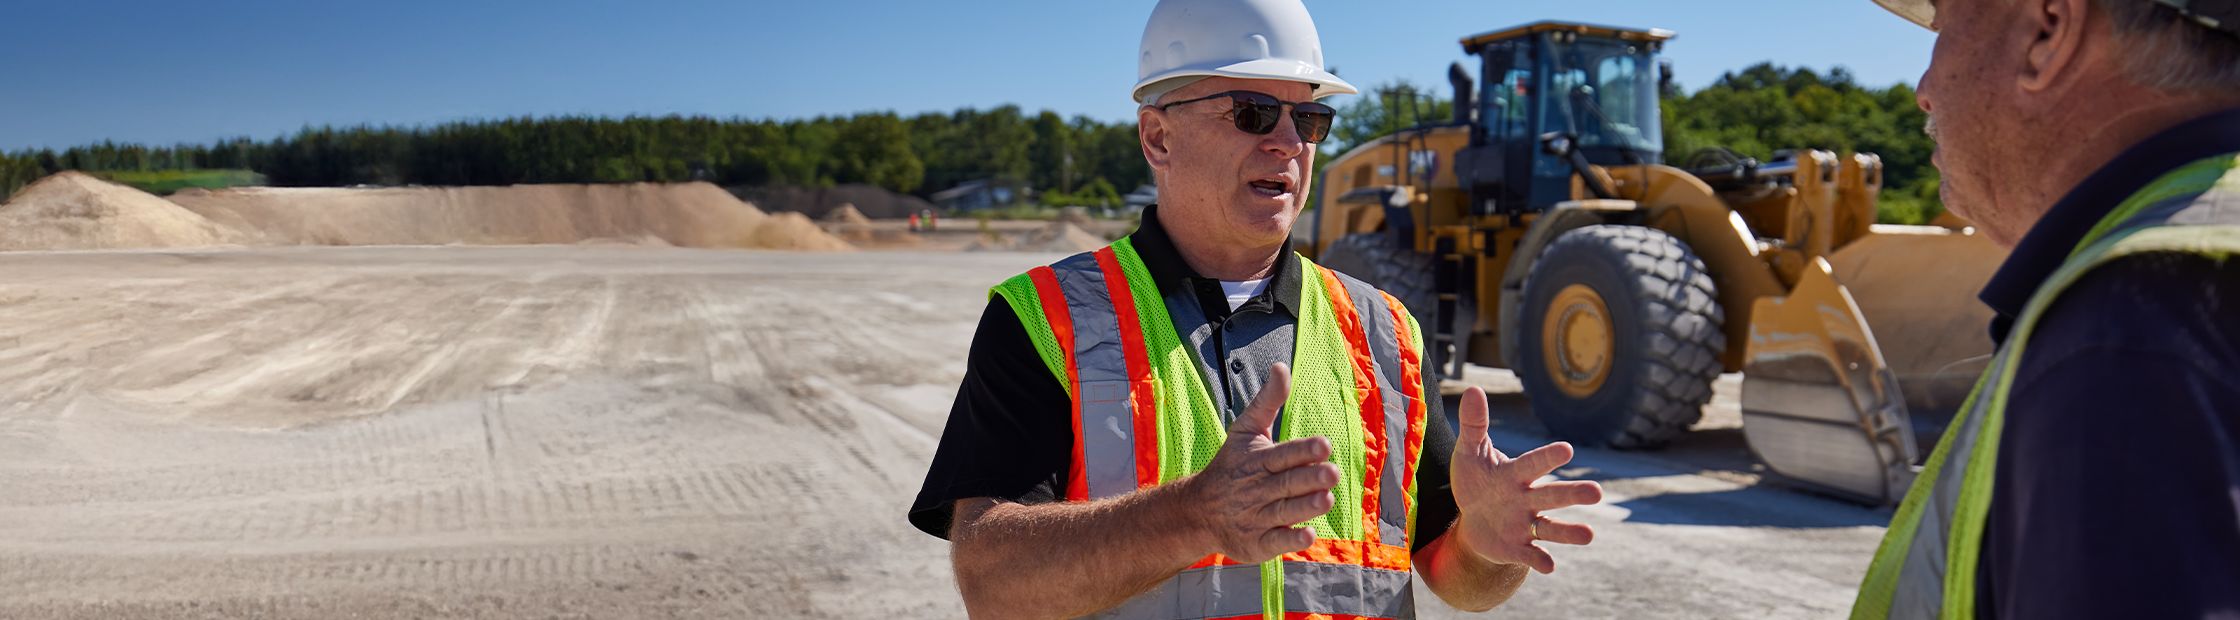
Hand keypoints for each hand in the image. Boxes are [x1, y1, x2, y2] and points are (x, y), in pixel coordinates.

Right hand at [1181, 363, 1341, 563]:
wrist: (1198, 511)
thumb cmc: (1231, 467)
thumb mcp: (1245, 431)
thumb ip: (1267, 401)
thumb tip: (1281, 367)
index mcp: (1257, 460)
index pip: (1283, 454)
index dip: (1303, 450)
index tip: (1323, 445)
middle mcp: (1256, 489)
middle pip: (1287, 483)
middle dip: (1310, 478)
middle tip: (1332, 473)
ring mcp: (1256, 517)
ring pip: (1284, 511)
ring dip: (1306, 506)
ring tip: (1326, 499)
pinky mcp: (1257, 543)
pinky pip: (1276, 541)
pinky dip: (1291, 538)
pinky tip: (1308, 533)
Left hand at [1449, 386, 1603, 573]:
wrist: (1472, 519)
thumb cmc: (1476, 481)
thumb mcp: (1470, 452)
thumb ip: (1474, 425)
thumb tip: (1474, 388)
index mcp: (1516, 474)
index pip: (1534, 464)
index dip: (1548, 458)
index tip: (1568, 450)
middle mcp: (1527, 499)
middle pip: (1553, 496)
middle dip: (1573, 495)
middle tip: (1597, 493)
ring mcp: (1525, 525)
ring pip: (1551, 527)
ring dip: (1569, 532)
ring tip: (1589, 535)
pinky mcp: (1517, 548)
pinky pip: (1531, 555)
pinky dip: (1540, 560)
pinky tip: (1550, 566)